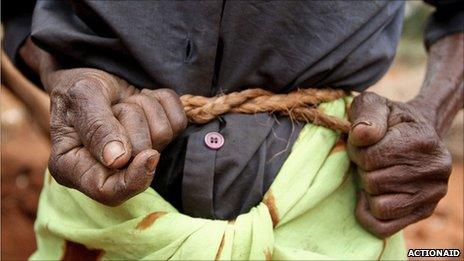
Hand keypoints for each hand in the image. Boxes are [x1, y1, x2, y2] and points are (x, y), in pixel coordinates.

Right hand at [46, 68, 186, 205]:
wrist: (92, 75)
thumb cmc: (77, 88)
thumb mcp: (81, 98)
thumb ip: (97, 127)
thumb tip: (117, 160)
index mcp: (73, 168)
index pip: (108, 191)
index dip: (134, 178)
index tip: (149, 155)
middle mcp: (107, 169)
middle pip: (141, 157)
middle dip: (133, 122)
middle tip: (115, 107)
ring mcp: (136, 156)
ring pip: (163, 136)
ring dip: (145, 108)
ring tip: (123, 102)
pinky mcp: (158, 139)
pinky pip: (178, 121)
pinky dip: (163, 102)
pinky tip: (141, 98)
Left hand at [347, 92, 451, 237]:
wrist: (414, 133)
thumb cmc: (388, 120)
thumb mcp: (373, 105)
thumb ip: (366, 115)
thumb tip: (361, 136)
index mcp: (423, 140)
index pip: (371, 157)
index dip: (357, 150)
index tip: (364, 143)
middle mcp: (436, 169)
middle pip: (373, 182)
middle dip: (362, 169)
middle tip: (369, 159)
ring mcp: (433, 194)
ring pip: (379, 206)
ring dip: (368, 190)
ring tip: (375, 172)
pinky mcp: (423, 211)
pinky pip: (383, 227)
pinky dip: (370, 212)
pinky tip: (372, 195)